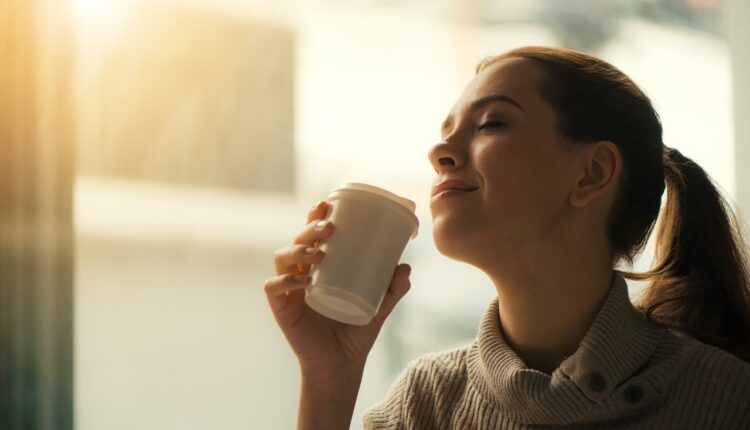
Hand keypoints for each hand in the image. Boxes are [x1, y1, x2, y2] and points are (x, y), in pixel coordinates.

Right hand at [264, 200, 411, 374]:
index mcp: (320, 265)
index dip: (315, 215)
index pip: (313, 233)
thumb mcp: (380, 306)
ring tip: (318, 255)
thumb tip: (406, 266)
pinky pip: (273, 288)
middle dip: (309, 228)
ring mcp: (288, 289)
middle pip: (297, 239)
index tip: (327, 204)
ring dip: (297, 250)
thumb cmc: (356, 330)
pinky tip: (300, 281)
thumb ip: (394, 288)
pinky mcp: (281, 308)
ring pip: (282, 257)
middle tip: (329, 229)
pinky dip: (284, 281)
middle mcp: (301, 272)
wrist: (342, 364)